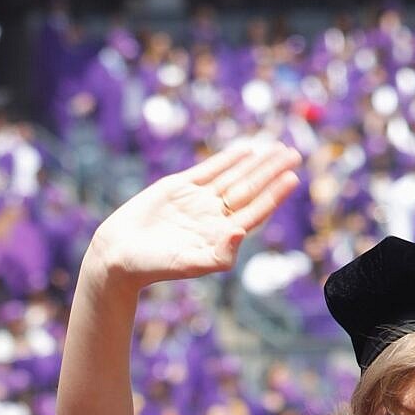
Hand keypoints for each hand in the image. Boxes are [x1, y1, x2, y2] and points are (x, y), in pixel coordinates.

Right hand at [86, 137, 301, 289]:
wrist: (120, 254)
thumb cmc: (154, 266)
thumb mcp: (189, 263)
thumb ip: (219, 254)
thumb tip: (242, 233)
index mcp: (221, 236)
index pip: (255, 211)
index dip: (274, 193)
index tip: (293, 177)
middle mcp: (214, 217)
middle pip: (249, 189)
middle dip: (271, 171)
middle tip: (294, 153)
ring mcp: (199, 201)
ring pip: (233, 176)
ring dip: (255, 162)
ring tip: (277, 148)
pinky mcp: (180, 187)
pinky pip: (210, 169)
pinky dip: (228, 159)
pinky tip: (245, 149)